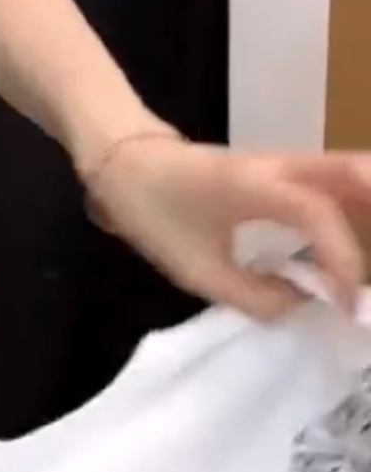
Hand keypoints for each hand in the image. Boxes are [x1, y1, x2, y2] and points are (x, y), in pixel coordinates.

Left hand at [87, 135, 370, 320]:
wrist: (124, 163)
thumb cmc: (154, 211)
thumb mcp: (196, 269)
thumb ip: (255, 296)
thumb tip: (305, 308)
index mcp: (253, 185)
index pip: (318, 212)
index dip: (341, 258)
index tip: (344, 304)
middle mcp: (278, 166)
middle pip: (352, 170)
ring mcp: (282, 164)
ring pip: (348, 170)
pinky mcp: (281, 172)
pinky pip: (332, 182)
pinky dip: (358, 205)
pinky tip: (365, 238)